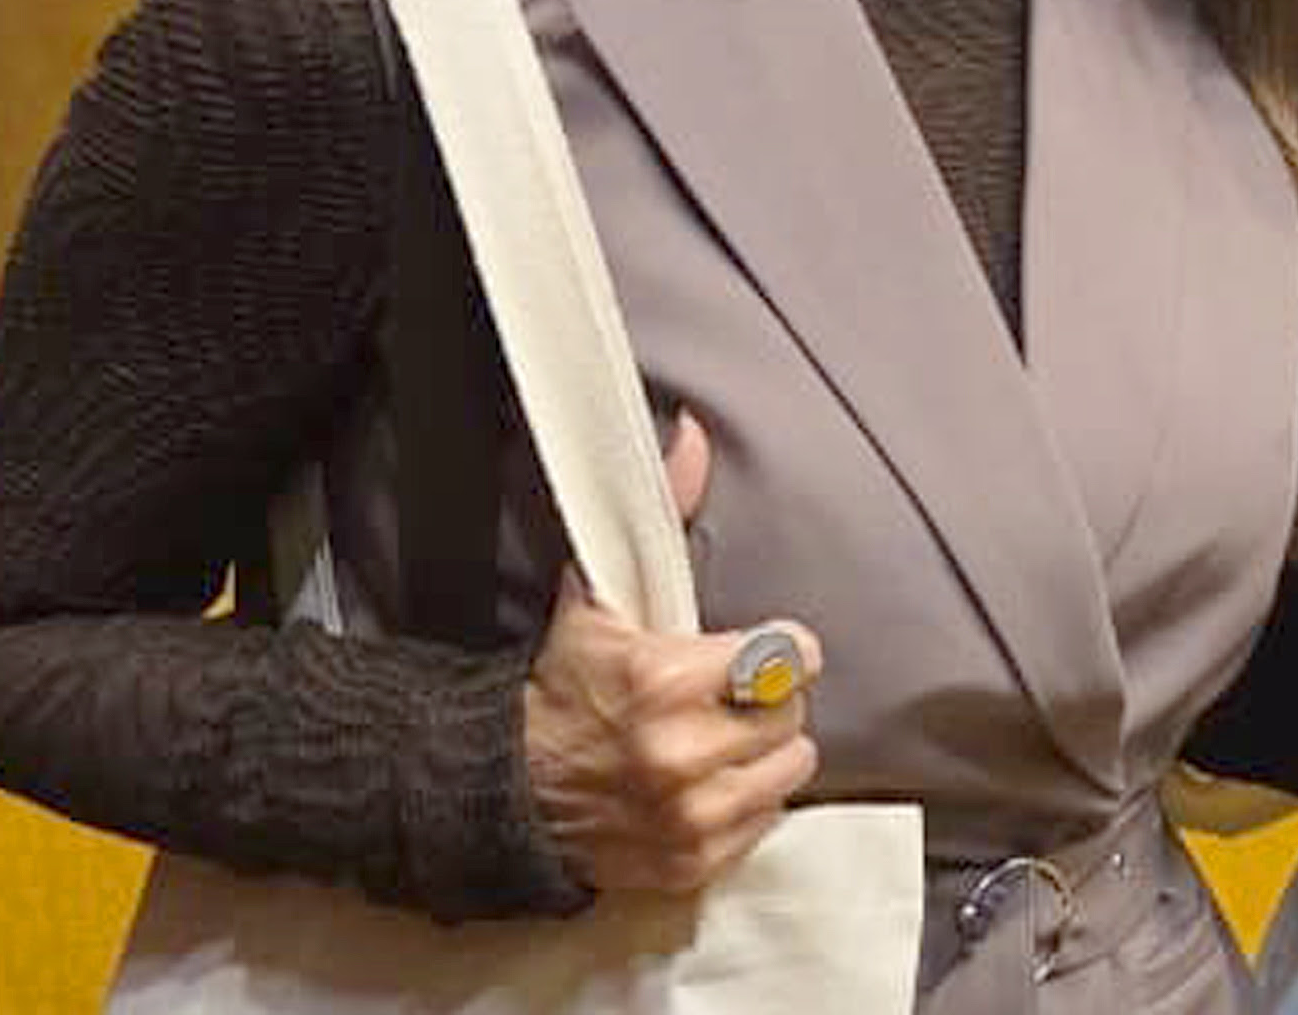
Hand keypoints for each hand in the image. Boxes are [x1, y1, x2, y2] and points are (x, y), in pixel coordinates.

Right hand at [518, 412, 821, 893]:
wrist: (505, 789)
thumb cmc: (563, 684)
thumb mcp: (601, 594)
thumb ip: (660, 510)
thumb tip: (693, 433)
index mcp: (665, 681)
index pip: (791, 658)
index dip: (779, 650)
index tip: (758, 652)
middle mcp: (682, 755)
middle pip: (793, 715)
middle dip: (765, 702)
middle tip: (726, 699)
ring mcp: (688, 817)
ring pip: (789, 770)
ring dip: (762, 755)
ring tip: (719, 741)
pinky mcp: (691, 864)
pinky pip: (765, 823)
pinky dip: (745, 804)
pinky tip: (705, 783)